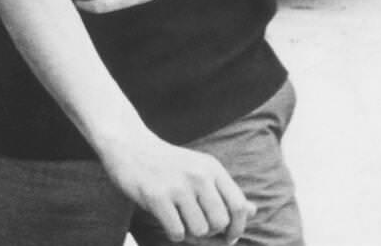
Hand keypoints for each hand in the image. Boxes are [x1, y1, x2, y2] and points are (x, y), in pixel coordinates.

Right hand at [98, 129, 253, 243]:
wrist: (127, 144)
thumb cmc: (166, 162)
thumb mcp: (198, 168)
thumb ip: (225, 191)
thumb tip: (253, 211)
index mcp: (211, 168)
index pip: (239, 207)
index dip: (237, 227)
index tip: (228, 236)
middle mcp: (197, 175)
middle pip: (220, 222)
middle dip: (210, 231)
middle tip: (195, 224)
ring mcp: (176, 185)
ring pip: (199, 230)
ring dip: (189, 232)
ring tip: (178, 218)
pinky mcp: (156, 196)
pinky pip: (177, 232)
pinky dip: (173, 232)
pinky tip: (165, 217)